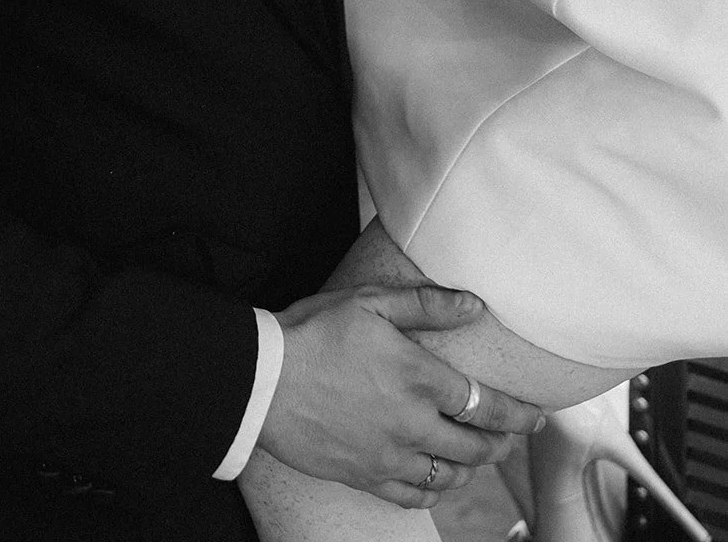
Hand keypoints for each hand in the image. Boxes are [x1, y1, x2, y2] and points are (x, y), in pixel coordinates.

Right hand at [259, 284, 544, 507]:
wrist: (263, 379)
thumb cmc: (313, 332)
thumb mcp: (369, 302)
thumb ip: (425, 305)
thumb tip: (473, 306)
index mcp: (417, 376)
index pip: (484, 403)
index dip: (517, 414)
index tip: (536, 417)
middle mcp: (410, 422)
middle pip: (474, 445)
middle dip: (500, 444)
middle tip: (510, 438)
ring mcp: (388, 454)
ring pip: (448, 474)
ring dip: (471, 468)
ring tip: (476, 457)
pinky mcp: (364, 475)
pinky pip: (413, 496)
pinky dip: (435, 491)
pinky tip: (438, 482)